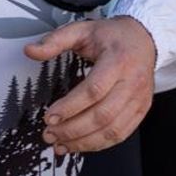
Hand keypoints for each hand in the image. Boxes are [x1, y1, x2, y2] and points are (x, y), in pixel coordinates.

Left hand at [26, 17, 155, 154]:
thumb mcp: (83, 30)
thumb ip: (56, 40)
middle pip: (103, 114)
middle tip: (49, 133)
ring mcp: (139, 98)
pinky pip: (121, 134)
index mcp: (118, 60)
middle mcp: (132, 81)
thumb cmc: (113, 36)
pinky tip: (80, 145)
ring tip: (61, 144)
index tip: (49, 116)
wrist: (144, 38)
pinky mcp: (141, 110)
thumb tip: (30, 51)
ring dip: (84, 142)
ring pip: (112, 129)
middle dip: (72, 129)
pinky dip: (99, 144)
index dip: (70, 107)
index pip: (94, 90)